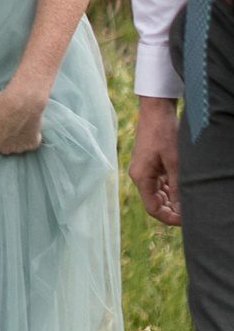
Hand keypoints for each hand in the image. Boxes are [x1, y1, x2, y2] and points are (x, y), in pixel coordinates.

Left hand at [0, 81, 46, 156]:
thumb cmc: (2, 102)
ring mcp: (20, 148)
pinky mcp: (33, 144)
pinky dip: (29, 136)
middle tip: (5, 122)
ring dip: (15, 137)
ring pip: (15, 144)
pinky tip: (28, 126)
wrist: (24, 100)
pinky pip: (29, 142)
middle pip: (1, 144)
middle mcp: (4, 149)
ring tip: (17, 123)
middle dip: (1, 135)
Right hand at [131, 95, 181, 226]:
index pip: (153, 208)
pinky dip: (171, 188)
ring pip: (159, 193)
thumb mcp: (174, 162)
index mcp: (141, 177)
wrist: (156, 109)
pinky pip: (160, 182)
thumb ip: (177, 187)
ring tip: (190, 200)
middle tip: (191, 212)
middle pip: (155, 202)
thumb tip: (181, 209)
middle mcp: (140, 175)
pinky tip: (184, 187)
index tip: (186, 221)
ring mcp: (145, 169)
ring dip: (173, 199)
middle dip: (172, 209)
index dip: (169, 218)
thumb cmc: (164, 133)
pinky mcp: (151, 163)